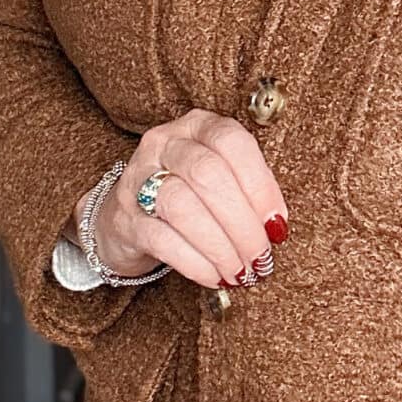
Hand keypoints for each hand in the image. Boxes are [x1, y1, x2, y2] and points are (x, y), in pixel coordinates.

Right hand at [79, 110, 287, 290]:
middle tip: (260, 257)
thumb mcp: (219, 178)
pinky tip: (214, 276)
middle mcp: (165, 143)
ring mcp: (138, 178)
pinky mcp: (124, 218)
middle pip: (208, 175)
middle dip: (243, 224)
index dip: (260, 186)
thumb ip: (247, 191)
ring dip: (221, 247)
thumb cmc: (188, 196)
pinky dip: (196, 263)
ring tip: (240, 271)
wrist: (126, 218)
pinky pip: (163, 240)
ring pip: (184, 207)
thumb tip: (275, 227)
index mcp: (198, 125)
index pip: (232, 143)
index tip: (277, 224)